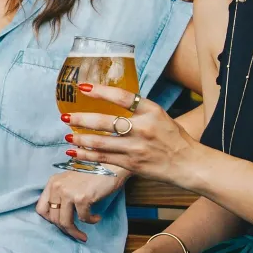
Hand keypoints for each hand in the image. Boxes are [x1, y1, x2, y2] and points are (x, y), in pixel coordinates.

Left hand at [37, 169, 126, 241]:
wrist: (111, 164)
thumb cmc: (93, 173)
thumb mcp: (71, 181)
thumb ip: (61, 194)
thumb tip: (58, 216)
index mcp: (53, 182)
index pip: (41, 208)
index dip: (50, 219)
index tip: (60, 223)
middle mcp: (58, 186)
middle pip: (53, 218)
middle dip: (65, 228)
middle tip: (75, 232)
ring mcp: (69, 192)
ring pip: (65, 222)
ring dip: (75, 232)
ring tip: (83, 234)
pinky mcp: (82, 198)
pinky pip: (83, 219)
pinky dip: (91, 221)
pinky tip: (96, 217)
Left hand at [62, 84, 197, 184]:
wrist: (187, 163)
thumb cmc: (172, 136)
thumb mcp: (158, 114)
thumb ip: (137, 108)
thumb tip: (111, 98)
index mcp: (151, 110)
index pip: (122, 97)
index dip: (101, 91)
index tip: (83, 87)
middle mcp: (143, 128)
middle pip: (106, 123)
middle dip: (82, 119)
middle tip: (66, 116)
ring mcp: (136, 148)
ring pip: (101, 143)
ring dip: (81, 139)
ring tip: (68, 136)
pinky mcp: (132, 164)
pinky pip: (104, 159)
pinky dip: (87, 156)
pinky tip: (75, 153)